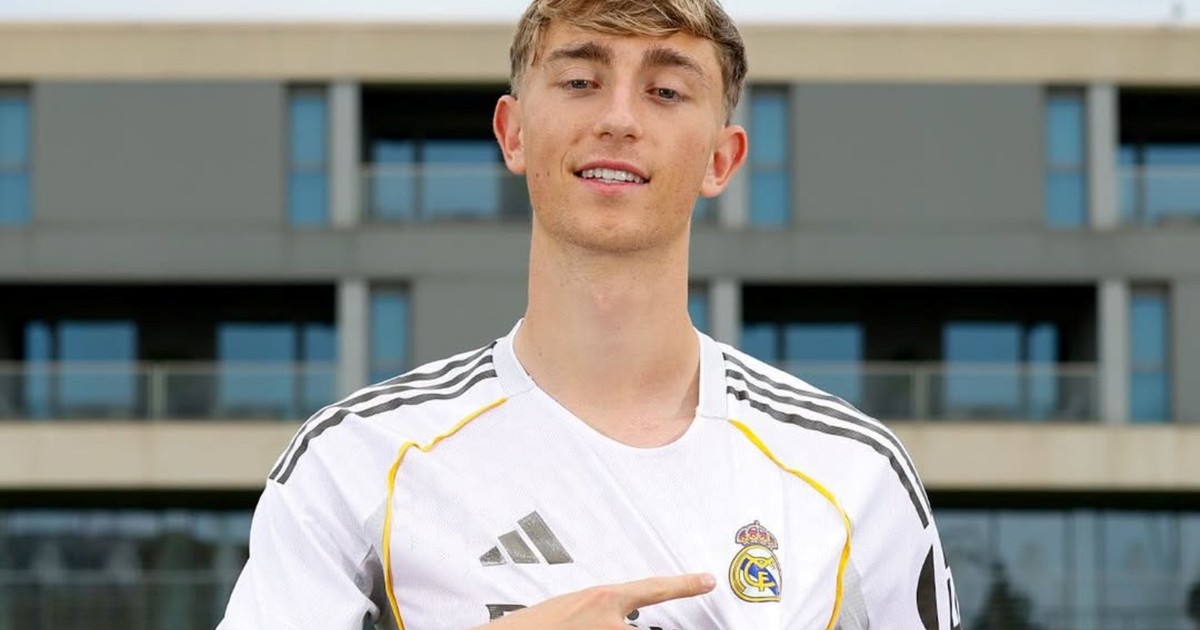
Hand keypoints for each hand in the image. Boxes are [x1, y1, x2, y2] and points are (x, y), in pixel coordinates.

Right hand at [473, 573, 715, 628]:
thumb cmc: (536, 624)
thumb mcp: (573, 606)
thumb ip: (604, 611)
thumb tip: (624, 619)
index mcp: (604, 598)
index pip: (654, 589)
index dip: (684, 584)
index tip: (708, 580)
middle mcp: (612, 622)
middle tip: (595, 624)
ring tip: (579, 624)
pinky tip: (582, 629)